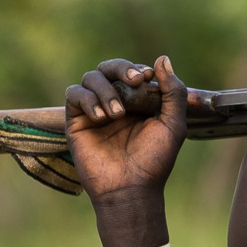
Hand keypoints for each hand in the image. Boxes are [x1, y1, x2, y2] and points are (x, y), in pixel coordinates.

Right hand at [65, 55, 187, 205]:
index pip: (133, 71)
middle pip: (109, 67)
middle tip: (135, 80)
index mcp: (138, 101)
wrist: (131, 189)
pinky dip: (87, 99)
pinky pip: (74, 94)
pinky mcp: (77, 121)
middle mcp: (115, 102)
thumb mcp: (173, 124)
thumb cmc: (154, 160)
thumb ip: (173, 92)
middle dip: (122, 68)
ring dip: (106, 90)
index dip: (138, 69)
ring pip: (91, 77)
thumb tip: (162, 58)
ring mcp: (95, 110)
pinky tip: (102, 117)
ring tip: (117, 114)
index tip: (147, 78)